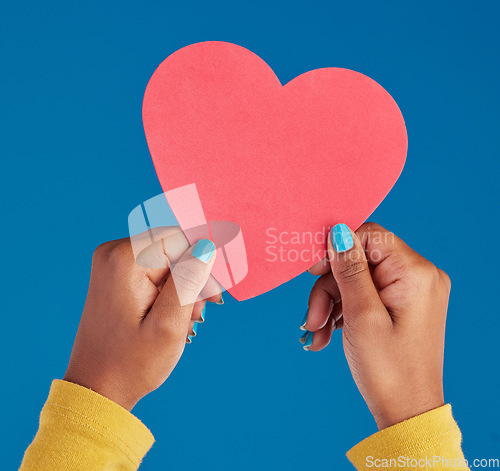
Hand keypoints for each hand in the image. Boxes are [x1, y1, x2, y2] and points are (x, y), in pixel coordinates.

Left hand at [64, 227, 219, 410]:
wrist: (98, 387)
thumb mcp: (169, 325)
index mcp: (125, 260)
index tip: (214, 291)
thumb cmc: (132, 363)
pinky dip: (172, 291)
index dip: (203, 258)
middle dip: (194, 277)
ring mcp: (114, 263)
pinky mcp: (118, 275)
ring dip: (185, 287)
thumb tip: (206, 246)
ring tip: (185, 321)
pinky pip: (157, 270)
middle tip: (200, 311)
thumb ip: (189, 280)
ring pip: (169, 260)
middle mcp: (114, 253)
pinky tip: (174, 317)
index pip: (179, 237)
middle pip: (174, 247)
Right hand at [303, 222, 450, 429]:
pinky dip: (343, 311)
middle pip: (359, 261)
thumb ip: (350, 270)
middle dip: (330, 288)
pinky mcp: (402, 304)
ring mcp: (411, 291)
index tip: (311, 271)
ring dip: (332, 304)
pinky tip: (328, 334)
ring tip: (317, 333)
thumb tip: (339, 231)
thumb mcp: (361, 315)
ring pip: (357, 279)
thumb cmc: (389, 370)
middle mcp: (419, 276)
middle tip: (313, 318)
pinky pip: (365, 295)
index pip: (369, 236)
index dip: (336, 249)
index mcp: (415, 273)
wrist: (406, 412)